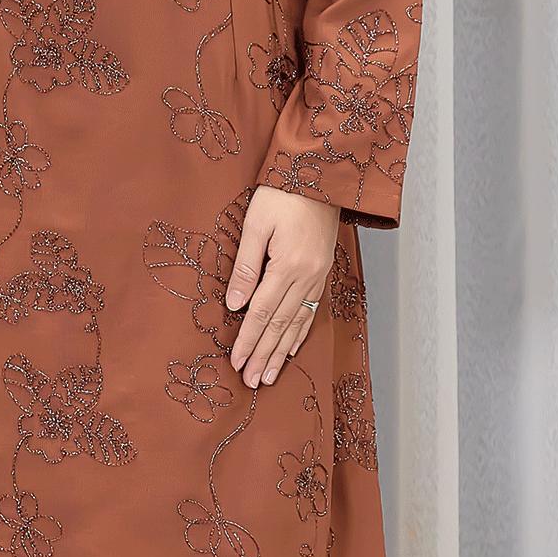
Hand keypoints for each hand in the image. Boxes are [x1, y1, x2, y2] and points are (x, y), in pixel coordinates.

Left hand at [223, 186, 340, 388]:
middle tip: (250, 381)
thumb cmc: (283, 194)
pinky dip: (300, 332)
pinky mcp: (323, 272)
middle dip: (263, 354)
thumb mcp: (255, 224)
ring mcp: (318, 276)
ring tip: (268, 375)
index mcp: (288, 266)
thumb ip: (245, 265)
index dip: (248, 339)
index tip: (236, 362)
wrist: (322, 175)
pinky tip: (291, 347)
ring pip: (297, 323)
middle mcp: (307, 277)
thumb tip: (234, 304)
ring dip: (280, 351)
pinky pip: (311, 310)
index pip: (262, 312)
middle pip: (280, 325)